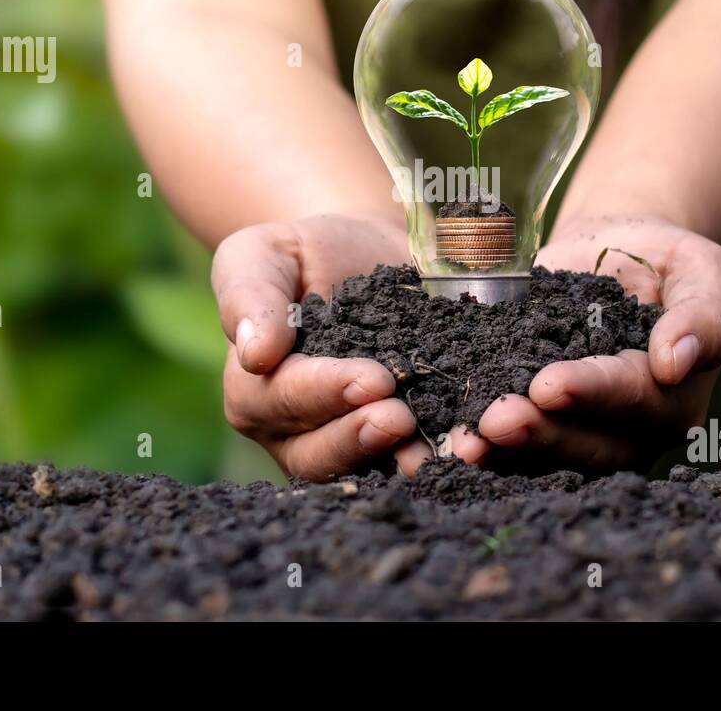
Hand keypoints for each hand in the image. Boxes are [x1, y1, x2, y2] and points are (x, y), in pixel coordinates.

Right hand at [213, 214, 425, 480]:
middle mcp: (297, 432)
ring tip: (442, 449)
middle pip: (321, 452)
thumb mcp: (261, 255)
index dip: (326, 392)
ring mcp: (350, 442)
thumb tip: (254, 353)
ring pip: (370, 467)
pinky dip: (445, 453)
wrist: (364, 253)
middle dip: (361, 437)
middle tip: (401, 418)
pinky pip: (416, 456)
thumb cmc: (302, 254)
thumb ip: (248, 296)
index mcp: (256, 392)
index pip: (285, 400)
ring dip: (407, 462)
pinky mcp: (400, 440)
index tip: (371, 378)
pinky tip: (473, 445)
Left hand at [451, 216, 720, 473]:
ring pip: (550, 456)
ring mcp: (587, 435)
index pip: (634, 399)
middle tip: (495, 421)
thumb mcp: (702, 270)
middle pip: (590, 443)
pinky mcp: (545, 425)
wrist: (617, 251)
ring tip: (467, 441)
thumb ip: (703, 316)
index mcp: (676, 398)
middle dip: (541, 433)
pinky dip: (485, 444)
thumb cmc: (667, 259)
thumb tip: (674, 363)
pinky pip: (517, 445)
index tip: (549, 384)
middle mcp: (633, 431)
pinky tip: (450, 438)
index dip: (592, 392)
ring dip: (506, 452)